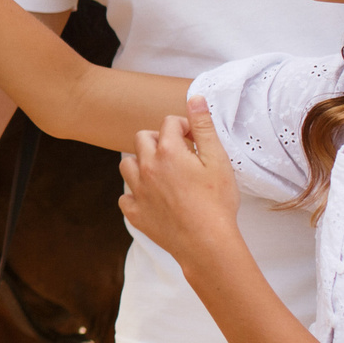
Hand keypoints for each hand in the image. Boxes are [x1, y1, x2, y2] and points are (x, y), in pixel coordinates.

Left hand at [118, 98, 241, 262]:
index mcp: (168, 151)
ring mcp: (138, 190)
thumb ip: (203, 127)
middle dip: (159, 139)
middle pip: (142, 138)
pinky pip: (126, 195)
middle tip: (179, 154)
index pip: (169, 123)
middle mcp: (147, 167)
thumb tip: (195, 99)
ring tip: (162, 172)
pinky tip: (152, 197)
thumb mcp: (218, 160)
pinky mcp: (135, 212)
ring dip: (142, 162)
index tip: (195, 139)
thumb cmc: (217, 202)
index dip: (184, 127)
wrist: (206, 243)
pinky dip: (136, 193)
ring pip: (127, 164)